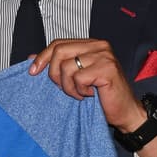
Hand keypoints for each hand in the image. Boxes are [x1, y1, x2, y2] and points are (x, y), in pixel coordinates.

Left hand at [30, 39, 156, 156]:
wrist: (125, 113)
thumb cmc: (102, 97)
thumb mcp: (75, 79)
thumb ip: (57, 65)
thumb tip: (31, 58)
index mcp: (91, 44)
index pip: (58, 43)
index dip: (43, 57)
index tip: (33, 72)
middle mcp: (99, 46)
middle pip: (59, 51)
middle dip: (54, 73)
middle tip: (63, 88)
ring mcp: (104, 56)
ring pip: (67, 66)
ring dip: (68, 86)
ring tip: (79, 93)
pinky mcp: (107, 68)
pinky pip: (78, 78)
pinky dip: (79, 90)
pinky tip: (89, 95)